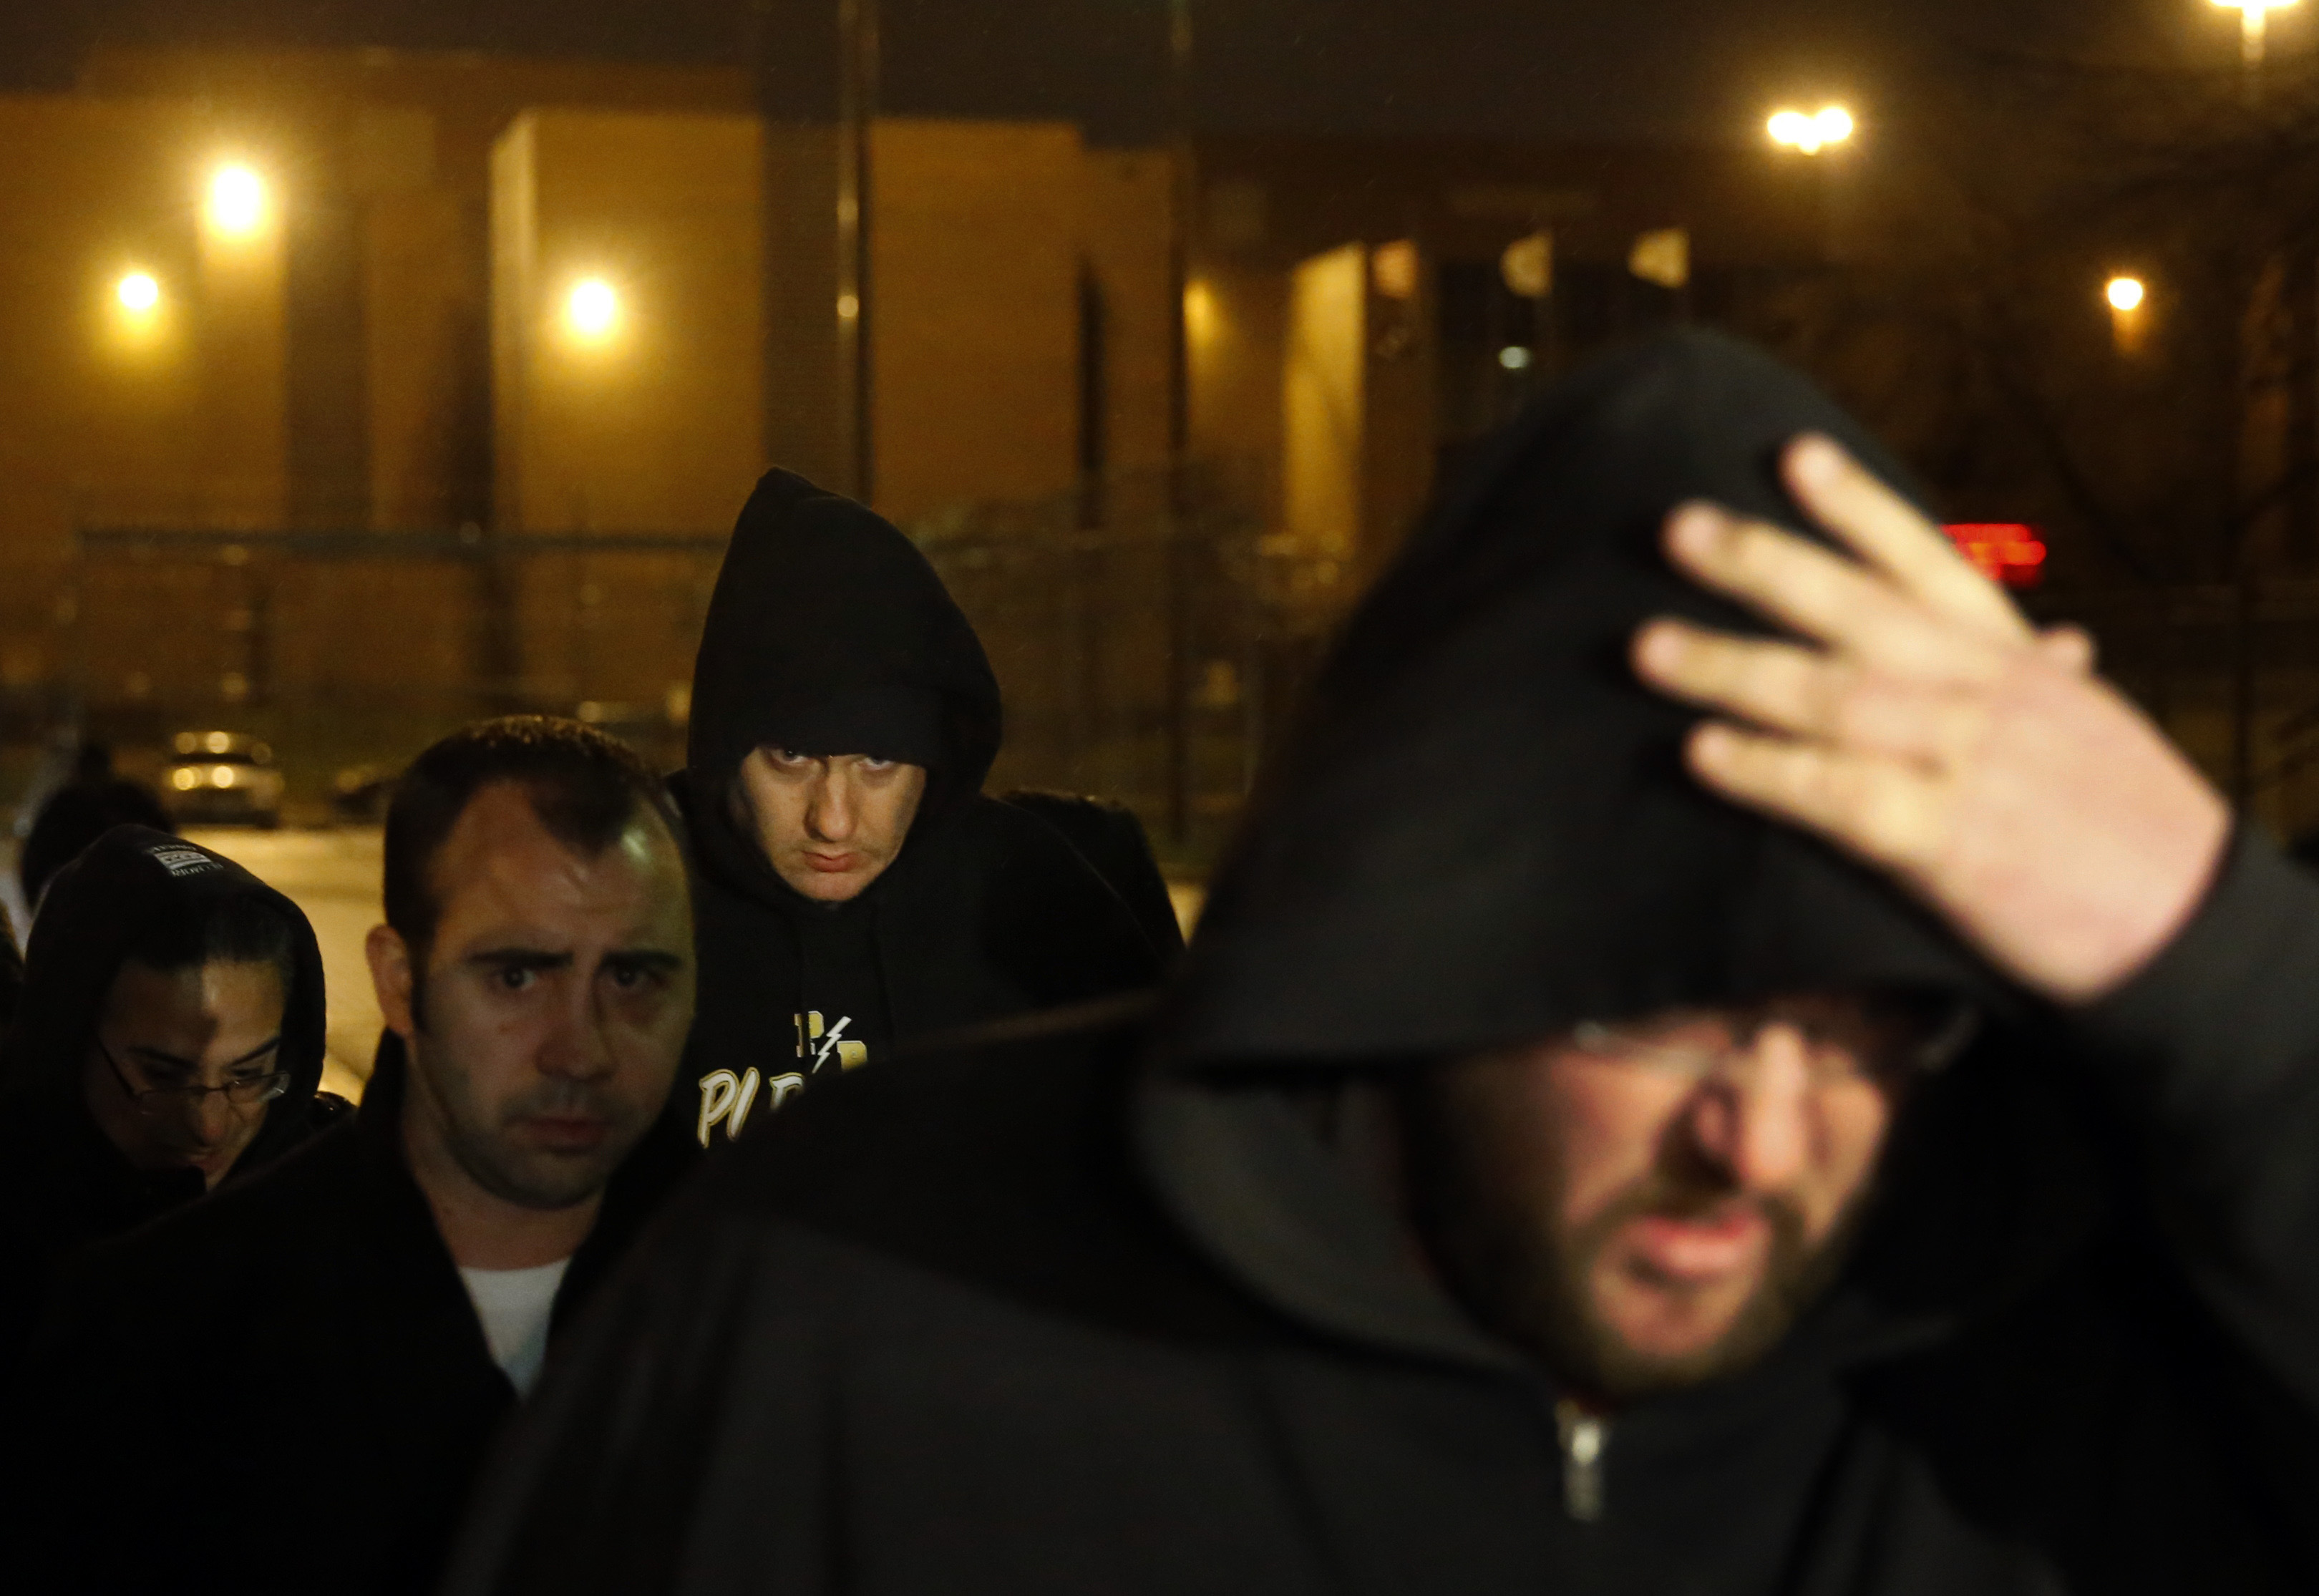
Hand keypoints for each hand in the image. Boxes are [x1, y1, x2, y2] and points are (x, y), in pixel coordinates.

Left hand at [1631, 435, 2229, 1004]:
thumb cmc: (2130, 832)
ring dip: (1731, 667)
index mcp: (2014, 662)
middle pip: (1856, 609)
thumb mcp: (2095, 734)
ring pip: (1830, 694)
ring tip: (1647, 647)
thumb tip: (2061, 641)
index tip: (1792, 456)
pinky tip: (1703, 754)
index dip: (1858, 507)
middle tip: (1677, 529)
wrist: (2188, 925)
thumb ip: (2050, 683)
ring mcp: (1964, 760)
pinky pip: (1838, 793)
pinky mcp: (1946, 841)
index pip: (1929, 562)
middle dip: (1762, 564)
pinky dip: (1768, 771)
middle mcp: (1984, 693)